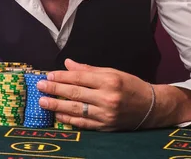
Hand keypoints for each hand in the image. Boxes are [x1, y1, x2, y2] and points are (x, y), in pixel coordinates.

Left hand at [36, 59, 155, 131]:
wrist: (151, 107)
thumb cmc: (130, 86)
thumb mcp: (112, 72)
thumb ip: (89, 70)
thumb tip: (68, 64)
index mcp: (109, 80)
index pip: (79, 78)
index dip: (62, 77)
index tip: (48, 75)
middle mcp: (108, 97)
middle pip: (75, 93)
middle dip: (55, 89)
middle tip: (40, 86)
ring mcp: (106, 114)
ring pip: (76, 109)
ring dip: (57, 106)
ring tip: (42, 102)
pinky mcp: (105, 127)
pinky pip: (83, 123)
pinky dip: (69, 119)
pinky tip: (58, 115)